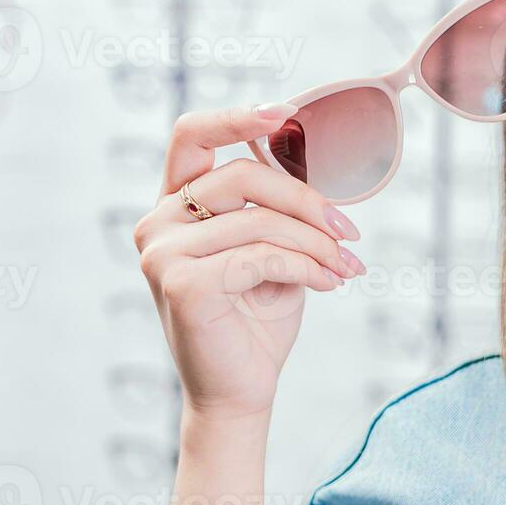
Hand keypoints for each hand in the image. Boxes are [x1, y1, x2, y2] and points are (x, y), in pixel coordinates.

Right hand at [131, 103, 365, 420]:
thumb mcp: (273, 251)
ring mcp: (162, 252)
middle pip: (243, 176)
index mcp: (174, 206)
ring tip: (345, 267)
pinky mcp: (181, 283)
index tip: (286, 113)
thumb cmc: (257, 320)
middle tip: (347, 231)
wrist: (242, 391)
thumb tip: (313, 164)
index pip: (191, 136)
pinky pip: (262, 256)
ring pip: (260, 222)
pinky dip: (306, 267)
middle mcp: (158, 223)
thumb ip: (277, 209)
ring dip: (316, 243)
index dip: (236, 117)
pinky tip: (328, 284)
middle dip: (306, 200)